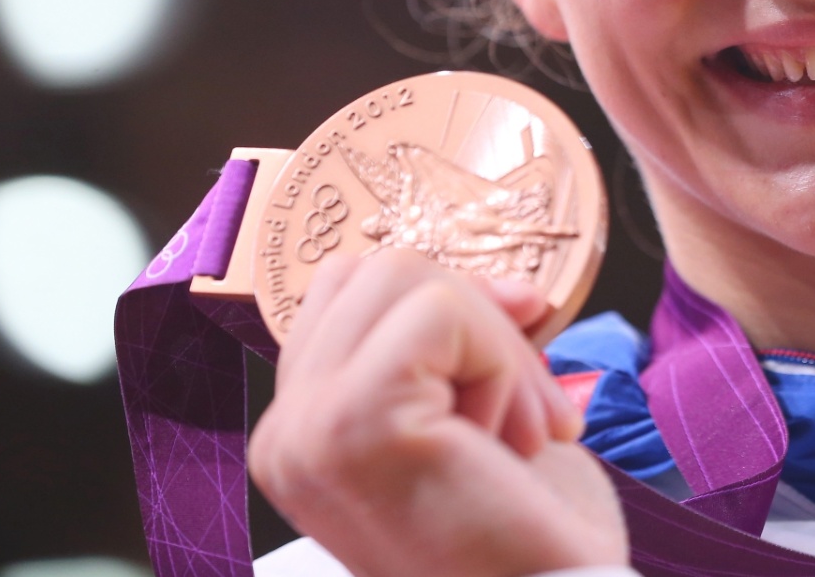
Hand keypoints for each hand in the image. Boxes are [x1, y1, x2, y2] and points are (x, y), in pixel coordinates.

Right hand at [248, 249, 628, 576]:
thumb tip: (515, 286)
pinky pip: (440, 310)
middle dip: (482, 322)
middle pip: (380, 271)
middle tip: (532, 420)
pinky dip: (502, 363)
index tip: (519, 355)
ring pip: (405, 275)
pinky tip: (513, 448)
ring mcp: (307, 429)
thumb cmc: (528, 544)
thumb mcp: (487, 422)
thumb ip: (468, 347)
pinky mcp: (353, 421)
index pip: (352, 293)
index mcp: (301, 437)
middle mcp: (283, 435)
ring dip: (495, 347)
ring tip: (519, 440)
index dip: (450, 303)